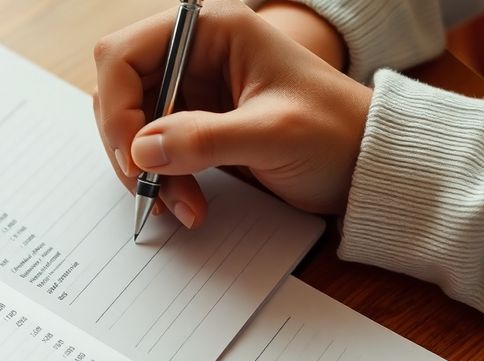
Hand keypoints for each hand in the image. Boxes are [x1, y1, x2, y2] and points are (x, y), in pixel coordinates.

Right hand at [93, 0, 371, 228]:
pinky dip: (160, 180)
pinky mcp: (193, 125)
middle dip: (129, 145)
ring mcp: (191, 90)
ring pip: (132, 127)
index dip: (117, 107)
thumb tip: (140, 151)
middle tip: (150, 187)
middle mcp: (193, 54)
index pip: (123, 55)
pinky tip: (186, 203)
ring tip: (180, 205)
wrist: (366, 166)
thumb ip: (206, 139)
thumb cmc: (337, 135)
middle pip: (119, 92)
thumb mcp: (274, 135)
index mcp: (212, 31)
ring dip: (145, 171)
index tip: (133, 157)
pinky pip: (152, 150)